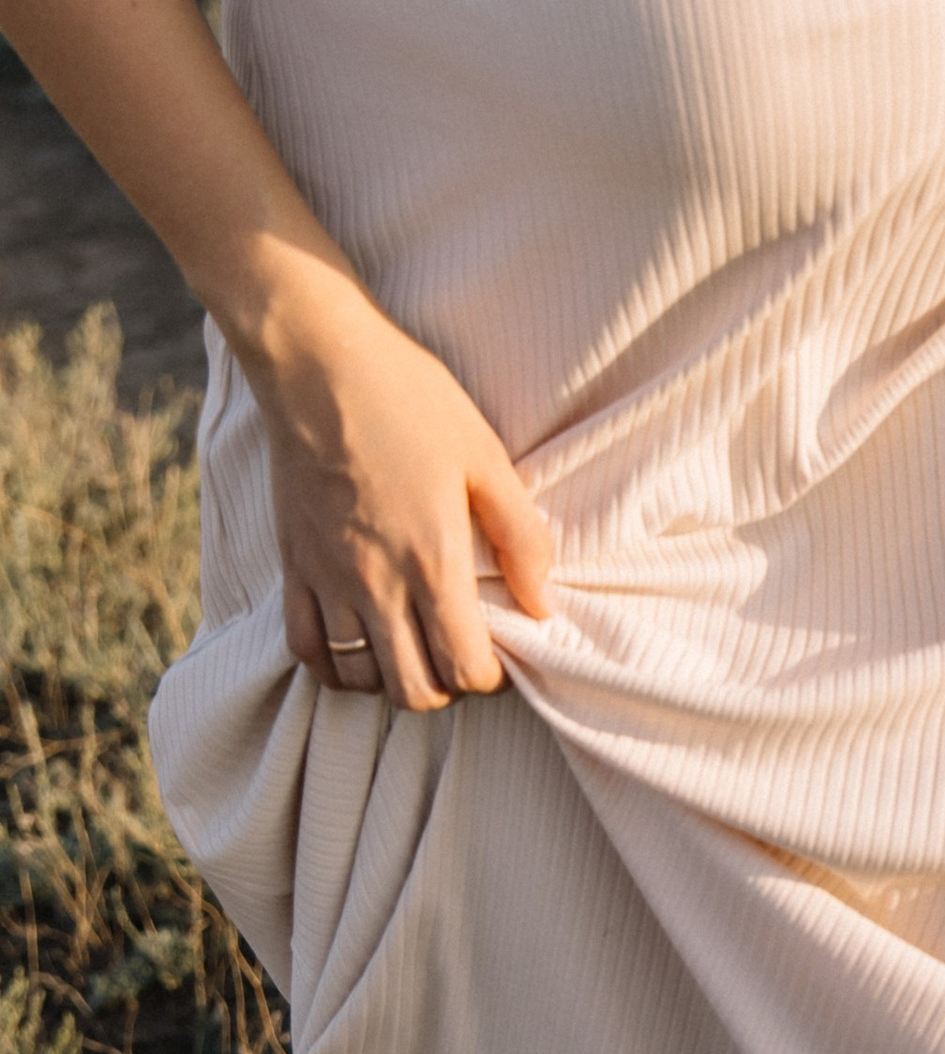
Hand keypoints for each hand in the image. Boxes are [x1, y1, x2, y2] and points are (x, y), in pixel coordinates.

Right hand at [244, 266, 553, 710]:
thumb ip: (521, 536)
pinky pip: (305, 648)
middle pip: (412, 691)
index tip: (501, 652)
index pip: (463, 669)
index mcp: (431, 560)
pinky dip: (335, 664)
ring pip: (358, 679)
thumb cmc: (409, 400)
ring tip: (414, 646)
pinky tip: (360, 642)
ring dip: (393, 678)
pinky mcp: (292, 565)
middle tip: (460, 653)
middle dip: (446, 689)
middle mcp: (375, 583)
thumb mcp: (486, 458)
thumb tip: (543, 603)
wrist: (317, 362)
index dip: (491, 677)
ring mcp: (326, 578)